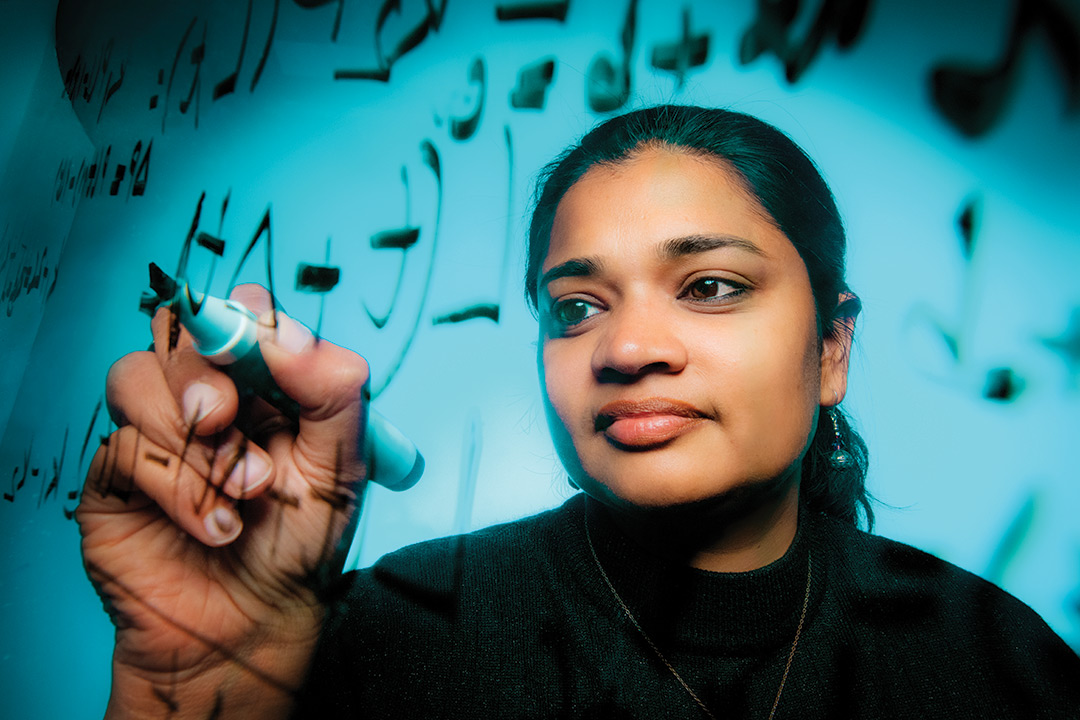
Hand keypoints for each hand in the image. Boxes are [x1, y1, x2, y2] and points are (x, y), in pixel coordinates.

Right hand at [77, 285, 368, 718]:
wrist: (255, 625)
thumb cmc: (300, 544)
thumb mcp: (342, 466)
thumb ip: (333, 393)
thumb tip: (294, 338)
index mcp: (261, 382)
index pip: (239, 314)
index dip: (243, 317)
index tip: (263, 345)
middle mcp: (205, 396)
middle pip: (176, 330)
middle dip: (205, 371)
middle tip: (230, 419)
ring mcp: (157, 430)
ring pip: (134, 376)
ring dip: (190, 435)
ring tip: (240, 489)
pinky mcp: (118, 474)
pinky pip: (122, 445)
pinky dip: (174, 485)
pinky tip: (213, 525)